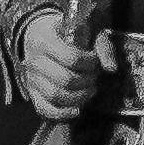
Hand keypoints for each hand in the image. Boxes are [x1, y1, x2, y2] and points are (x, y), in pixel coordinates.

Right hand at [9, 0, 97, 117]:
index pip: (71, 58)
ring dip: (79, 97)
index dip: (90, 63)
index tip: (95, 61)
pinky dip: (61, 114)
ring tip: (89, 90)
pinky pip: (44, 109)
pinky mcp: (32, 93)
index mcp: (46, 40)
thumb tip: (112, 68)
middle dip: (87, 81)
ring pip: (55, 96)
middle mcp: (34, 60)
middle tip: (94, 77)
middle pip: (65, 80)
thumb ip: (103, 46)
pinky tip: (77, 110)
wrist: (43, 35)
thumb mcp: (89, 30)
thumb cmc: (71, 33)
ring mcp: (31, 78)